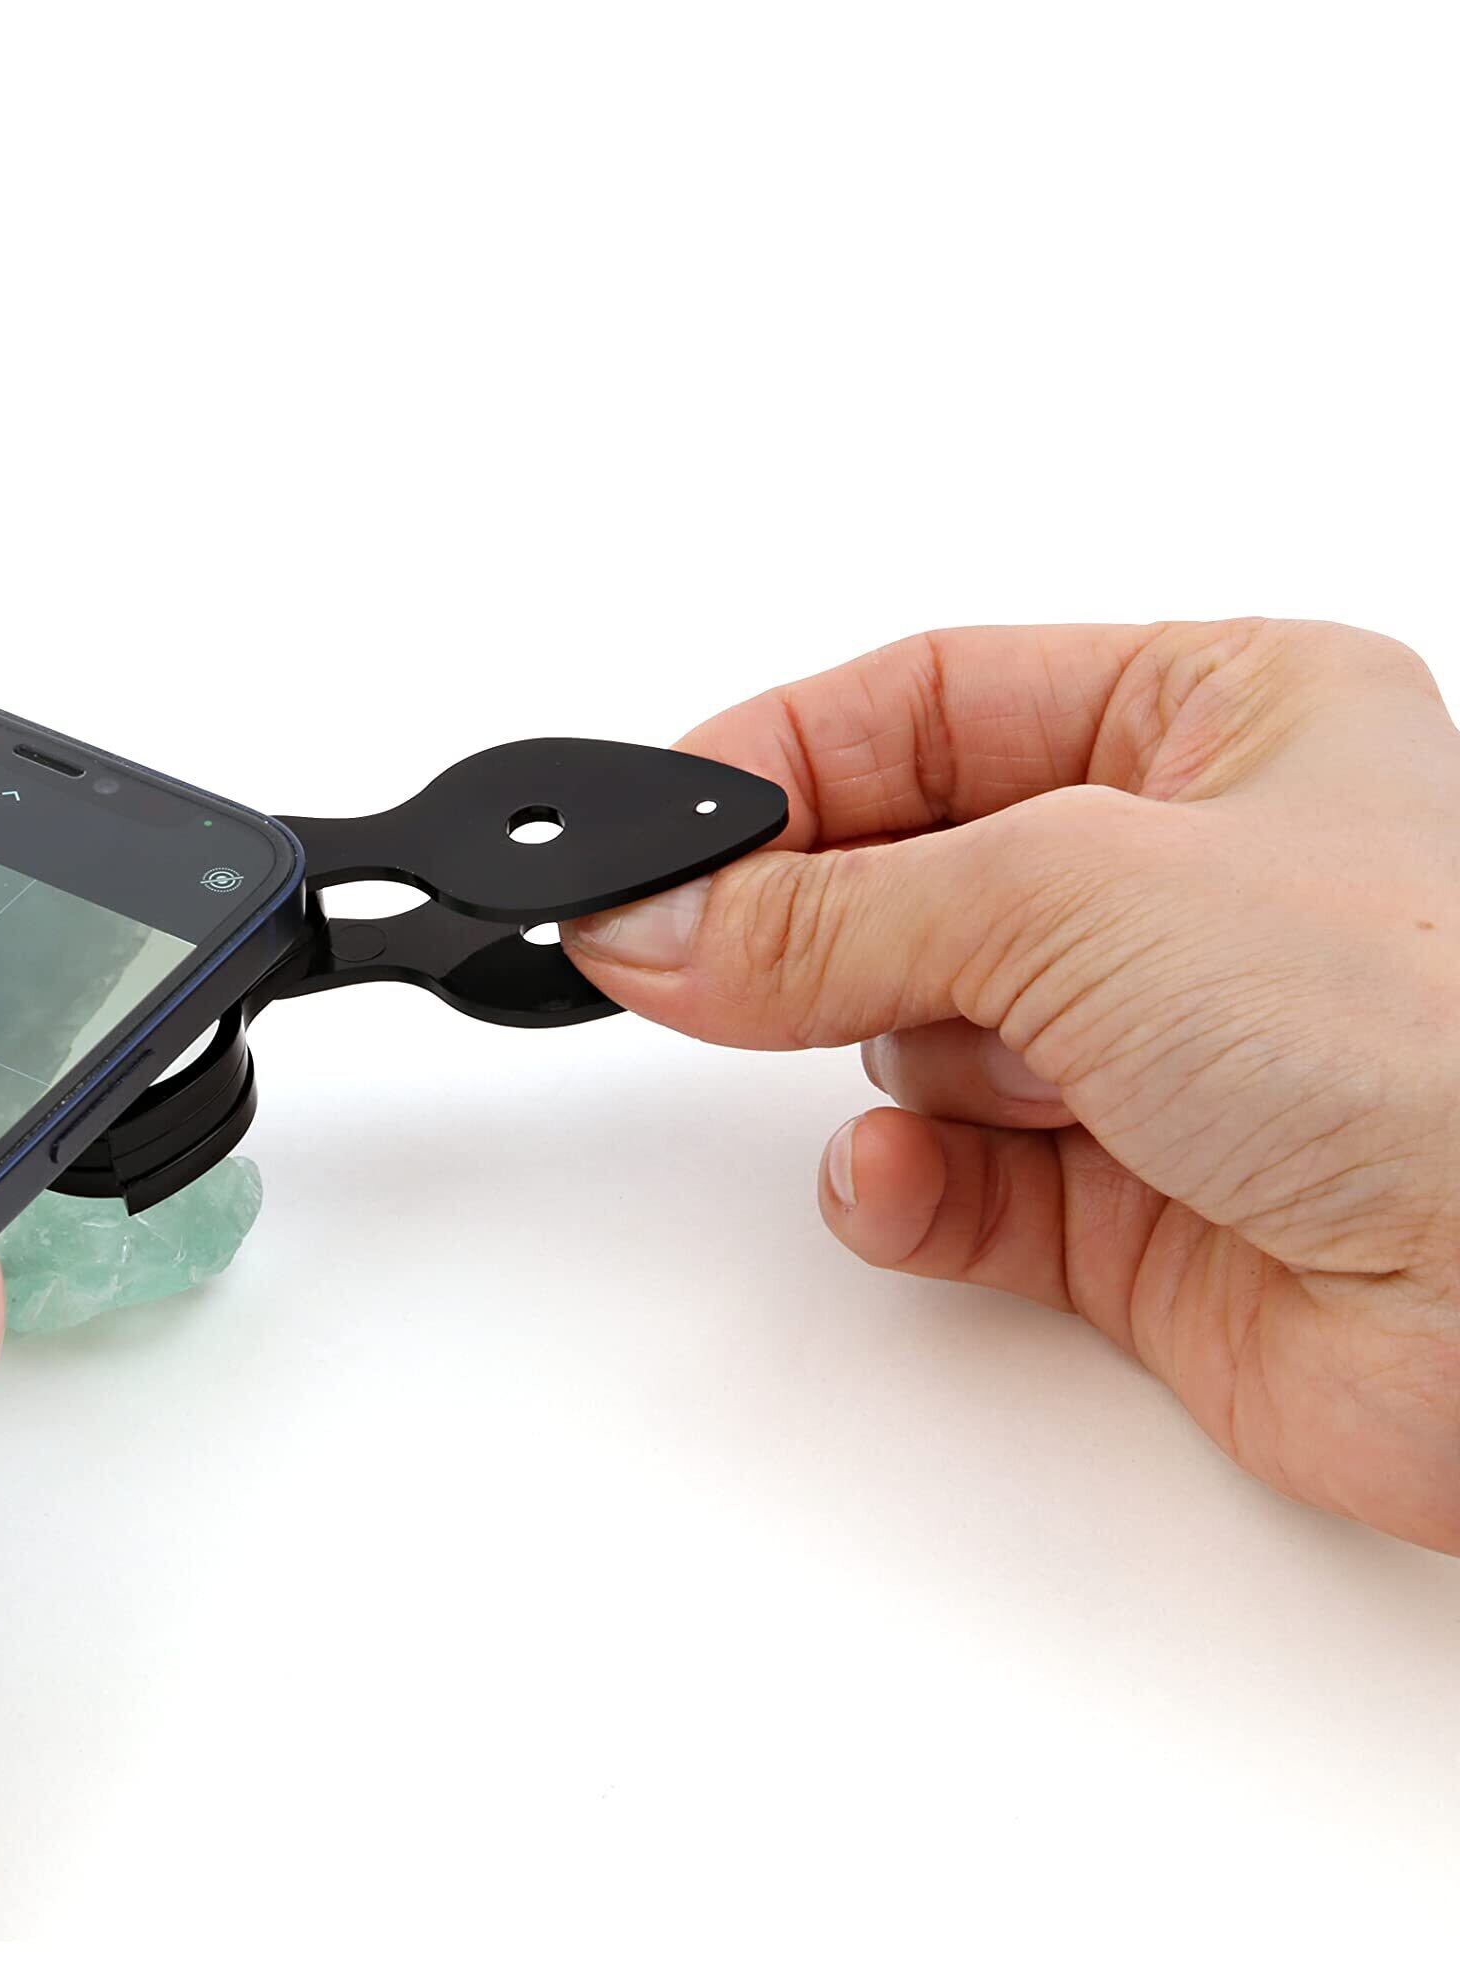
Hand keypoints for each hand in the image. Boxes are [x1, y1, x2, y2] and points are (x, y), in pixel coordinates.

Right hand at [565, 620, 1459, 1556]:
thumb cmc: (1441, 1039)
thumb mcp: (1078, 895)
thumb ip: (831, 913)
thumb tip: (657, 918)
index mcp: (1224, 722)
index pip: (930, 706)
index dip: (775, 764)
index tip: (647, 841)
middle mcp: (1194, 884)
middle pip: (905, 877)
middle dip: (803, 926)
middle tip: (675, 956)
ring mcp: (1162, 1056)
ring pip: (917, 1037)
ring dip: (884, 1063)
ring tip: (917, 1078)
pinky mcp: (1134, 1213)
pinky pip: (950, 1181)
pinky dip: (908, 1186)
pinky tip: (908, 1183)